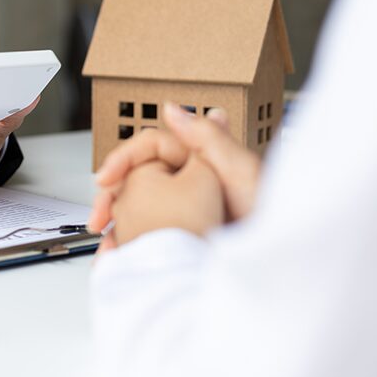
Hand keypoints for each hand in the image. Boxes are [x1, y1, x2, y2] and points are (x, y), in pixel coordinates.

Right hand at [88, 103, 261, 249]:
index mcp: (199, 162)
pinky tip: (120, 257)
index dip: (123, 160)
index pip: (149, 149)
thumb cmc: (272, 220)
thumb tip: (172, 108)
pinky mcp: (181, 240)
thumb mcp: (242, 172)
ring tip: (105, 244)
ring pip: (135, 212)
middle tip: (98, 217)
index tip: (105, 179)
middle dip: (111, 198)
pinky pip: (145, 239)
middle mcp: (188, 185)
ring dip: (116, 226)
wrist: (277, 268)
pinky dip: (129, 247)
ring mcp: (183, 214)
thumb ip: (207, 138)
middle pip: (136, 181)